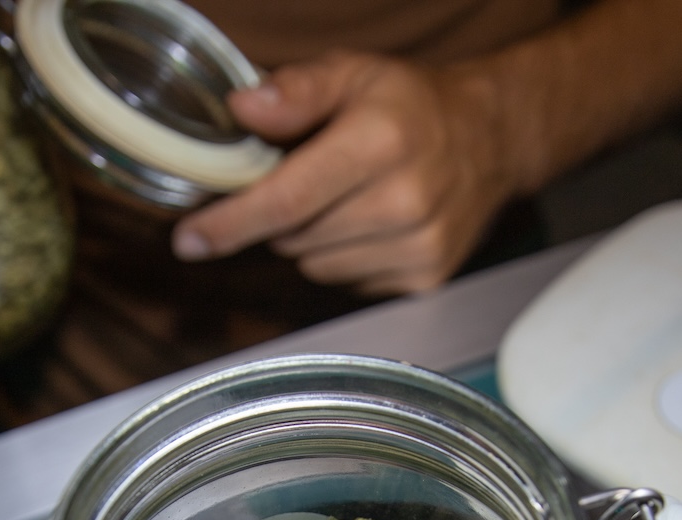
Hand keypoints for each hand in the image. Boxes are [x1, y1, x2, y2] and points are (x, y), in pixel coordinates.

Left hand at [171, 51, 515, 295]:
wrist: (491, 140)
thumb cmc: (411, 105)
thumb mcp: (353, 74)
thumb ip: (295, 91)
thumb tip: (241, 109)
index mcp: (380, 142)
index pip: (287, 198)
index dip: (231, 222)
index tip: (190, 240)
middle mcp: (404, 200)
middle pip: (293, 237)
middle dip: (280, 216)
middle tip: (309, 178)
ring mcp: (419, 246)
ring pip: (315, 266)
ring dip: (312, 239)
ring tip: (347, 200)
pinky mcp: (426, 279)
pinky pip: (347, 282)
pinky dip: (344, 258)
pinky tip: (371, 225)